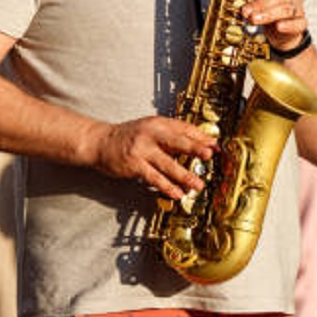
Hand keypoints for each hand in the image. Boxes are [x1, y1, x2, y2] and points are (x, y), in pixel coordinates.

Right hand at [92, 116, 217, 199]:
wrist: (99, 142)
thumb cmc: (129, 137)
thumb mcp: (151, 130)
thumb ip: (171, 136)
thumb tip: (197, 145)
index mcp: (158, 123)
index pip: (184, 128)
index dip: (201, 137)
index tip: (216, 146)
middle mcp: (151, 134)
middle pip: (177, 141)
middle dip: (195, 148)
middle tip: (210, 156)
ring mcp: (142, 149)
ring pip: (167, 164)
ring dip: (185, 175)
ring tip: (198, 185)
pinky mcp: (134, 165)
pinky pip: (154, 178)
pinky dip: (167, 187)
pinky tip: (177, 193)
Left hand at [240, 0, 309, 54]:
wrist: (286, 34)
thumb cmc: (270, 11)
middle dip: (260, 2)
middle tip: (245, 11)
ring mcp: (296, 8)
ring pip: (286, 9)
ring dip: (268, 14)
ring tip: (253, 19)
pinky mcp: (300, 24)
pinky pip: (298, 23)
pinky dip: (289, 25)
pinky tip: (279, 26)